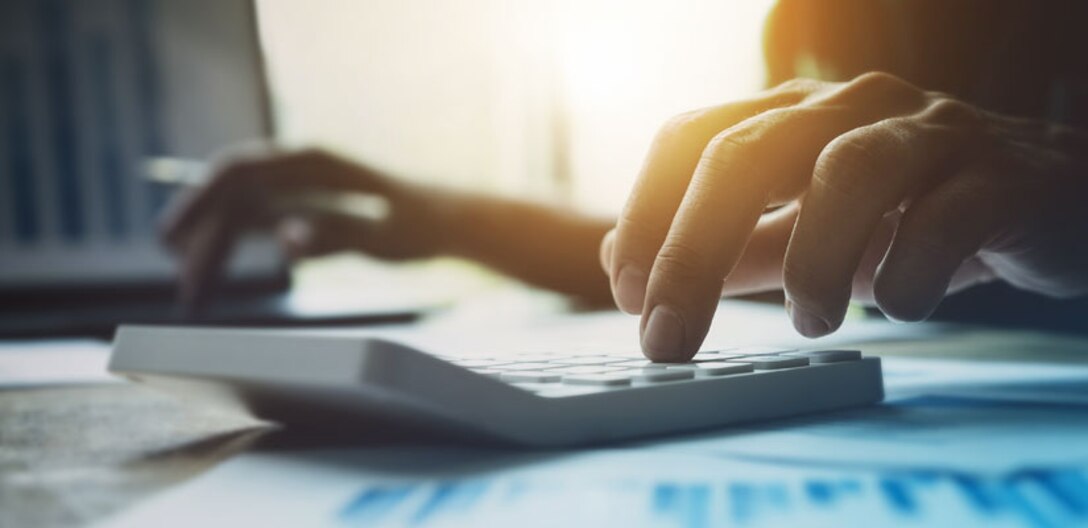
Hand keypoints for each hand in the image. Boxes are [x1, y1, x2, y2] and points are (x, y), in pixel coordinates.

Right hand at [160, 146, 456, 308]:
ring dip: (213, 249)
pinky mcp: (303, 207)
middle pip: (231, 197)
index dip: (199, 203)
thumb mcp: (381, 238)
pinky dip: (233, 250)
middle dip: (201, 238)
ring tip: (193, 295)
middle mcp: (298, 169)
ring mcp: (298, 187)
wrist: (449, 221)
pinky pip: (254, 224)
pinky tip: (214, 277)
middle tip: (187, 290)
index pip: (238, 173)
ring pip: (238, 213)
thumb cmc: (421, 226)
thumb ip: (332, 237)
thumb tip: (283, 241)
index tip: (173, 238)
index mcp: (312, 162)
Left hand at [602, 73, 1087, 360]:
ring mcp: (932, 132)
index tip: (629, 294)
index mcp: (798, 115)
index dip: (648, 211)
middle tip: (669, 339)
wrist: (1056, 204)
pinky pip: (949, 213)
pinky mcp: (1007, 174)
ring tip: (809, 323)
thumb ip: (732, 248)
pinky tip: (901, 306)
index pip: (693, 137)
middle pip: (748, 153)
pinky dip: (911, 270)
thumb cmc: (919, 214)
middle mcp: (854, 107)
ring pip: (849, 171)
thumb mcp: (811, 234)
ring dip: (812, 260)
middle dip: (693, 249)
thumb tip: (628, 266)